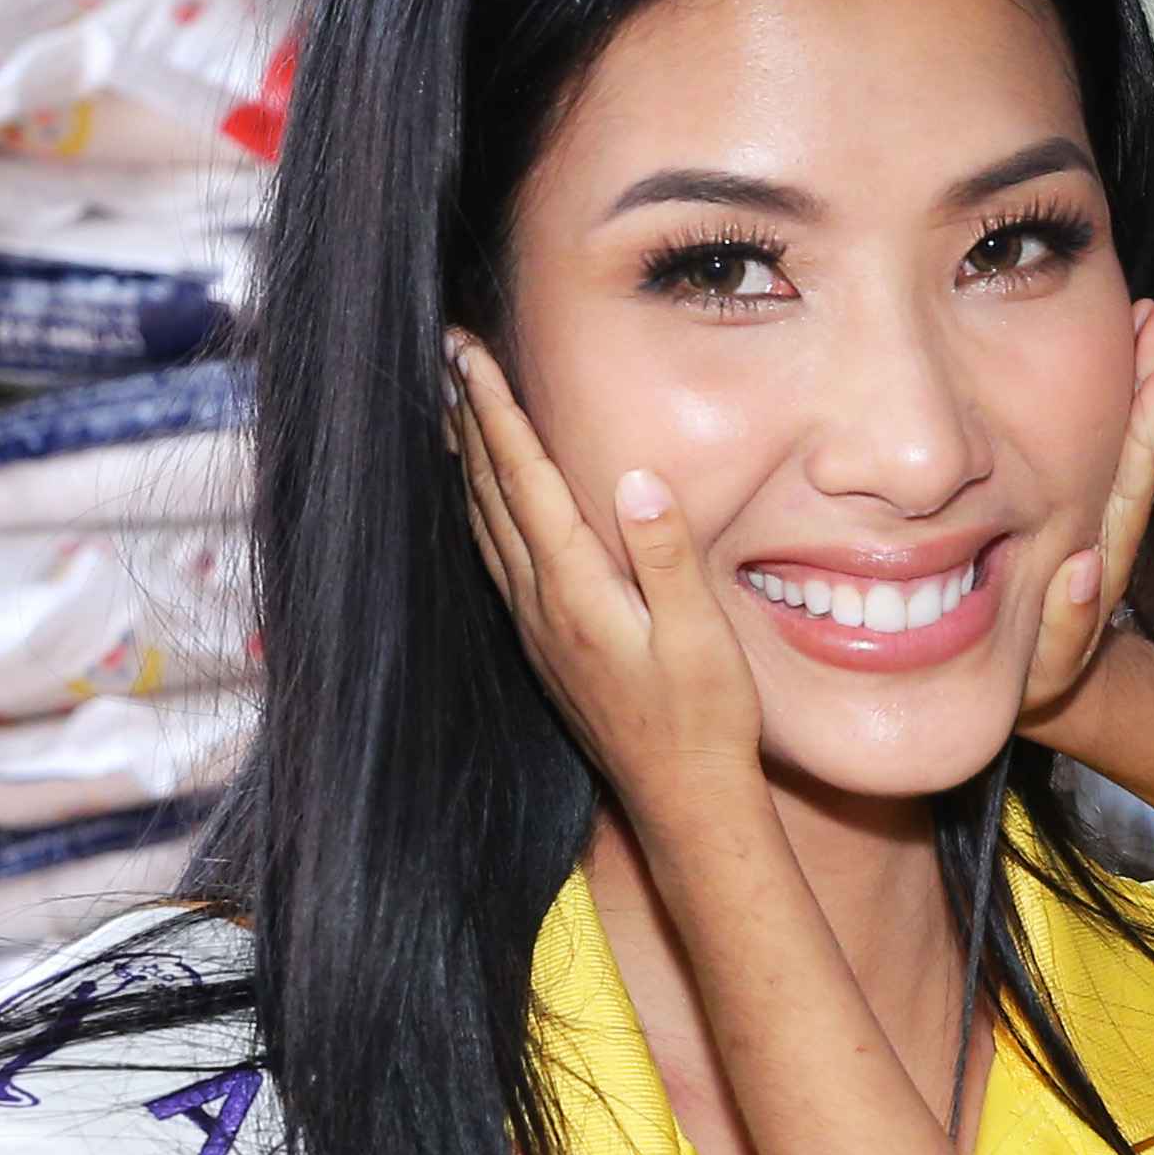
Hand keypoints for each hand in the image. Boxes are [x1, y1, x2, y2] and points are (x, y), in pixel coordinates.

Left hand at [449, 332, 770, 838]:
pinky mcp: (544, 647)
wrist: (684, 801)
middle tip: (448, 355)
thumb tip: (638, 480)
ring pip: (483, 525)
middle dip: (468, 418)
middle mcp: (541, 605)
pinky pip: (495, 559)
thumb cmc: (705, 721)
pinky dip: (479, 510)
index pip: (526, 480)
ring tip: (451, 408)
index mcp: (577, 592)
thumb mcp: (701, 637)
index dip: (496, 411)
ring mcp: (537, 628)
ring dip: (466, 460)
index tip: (468, 353)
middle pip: (489, 493)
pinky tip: (479, 499)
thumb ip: (667, 556)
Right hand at [1019, 302, 1153, 734]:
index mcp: (1100, 558)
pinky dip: (1103, 399)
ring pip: (1114, 440)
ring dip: (1133, 378)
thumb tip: (1083, 570)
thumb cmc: (1032, 679)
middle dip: (1149, 382)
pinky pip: (1089, 446)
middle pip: (1132, 449)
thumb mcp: (1049, 667)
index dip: (1147, 435)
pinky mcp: (1065, 508)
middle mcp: (1102, 528)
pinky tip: (1112, 352)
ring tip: (1148, 316)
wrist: (1030, 690)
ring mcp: (1086, 515)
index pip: (1129, 489)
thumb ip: (1068, 625)